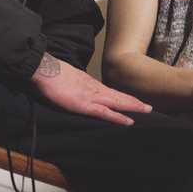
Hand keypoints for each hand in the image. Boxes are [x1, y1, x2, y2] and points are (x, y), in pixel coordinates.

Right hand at [30, 53, 152, 124]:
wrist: (43, 70)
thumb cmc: (51, 76)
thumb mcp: (67, 81)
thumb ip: (75, 87)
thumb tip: (76, 90)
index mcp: (89, 84)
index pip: (111, 92)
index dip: (123, 97)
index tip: (134, 101)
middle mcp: (94, 89)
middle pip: (118, 96)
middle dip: (134, 102)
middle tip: (149, 107)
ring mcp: (91, 97)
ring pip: (117, 103)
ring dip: (132, 107)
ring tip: (147, 110)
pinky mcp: (85, 105)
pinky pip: (105, 113)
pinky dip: (118, 117)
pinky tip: (129, 121)